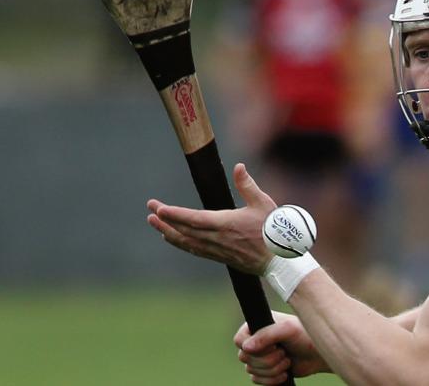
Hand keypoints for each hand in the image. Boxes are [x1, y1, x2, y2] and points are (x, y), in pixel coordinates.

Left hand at [146, 163, 276, 273]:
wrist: (278, 261)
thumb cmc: (273, 231)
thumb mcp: (263, 203)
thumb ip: (248, 185)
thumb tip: (239, 167)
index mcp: (225, 223)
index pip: (193, 218)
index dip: (174, 214)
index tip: (159, 207)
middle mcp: (217, 238)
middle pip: (183, 230)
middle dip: (164, 220)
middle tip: (150, 210)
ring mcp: (216, 249)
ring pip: (186, 241)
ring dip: (168, 232)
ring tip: (154, 223)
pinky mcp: (219, 256)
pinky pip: (194, 250)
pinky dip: (180, 243)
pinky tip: (173, 238)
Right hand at [234, 312, 329, 383]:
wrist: (318, 354)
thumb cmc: (305, 335)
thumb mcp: (287, 329)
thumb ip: (266, 335)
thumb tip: (245, 347)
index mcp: (257, 325)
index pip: (239, 340)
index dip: (254, 347)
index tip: (273, 345)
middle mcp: (256, 340)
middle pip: (244, 358)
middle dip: (267, 360)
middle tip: (284, 353)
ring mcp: (260, 356)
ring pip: (251, 371)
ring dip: (272, 370)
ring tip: (287, 361)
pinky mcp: (265, 370)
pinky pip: (257, 380)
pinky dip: (271, 380)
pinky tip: (285, 373)